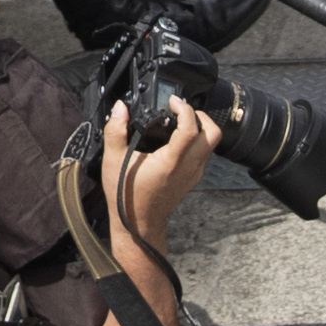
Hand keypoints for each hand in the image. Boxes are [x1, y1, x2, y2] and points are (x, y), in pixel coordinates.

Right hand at [103, 96, 219, 246]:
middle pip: (213, 134)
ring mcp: (193, 174)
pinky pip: (204, 153)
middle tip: (182, 109)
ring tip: (179, 120)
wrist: (138, 224)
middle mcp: (188, 167)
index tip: (172, 101)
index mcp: (171, 162)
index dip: (185, 109)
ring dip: (200, 127)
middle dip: (200, 115)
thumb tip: (120, 107)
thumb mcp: (113, 160)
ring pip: (211, 144)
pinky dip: (197, 139)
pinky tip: (176, 138)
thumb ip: (116, 130)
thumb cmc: (126, 196)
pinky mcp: (193, 178)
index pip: (191, 129)